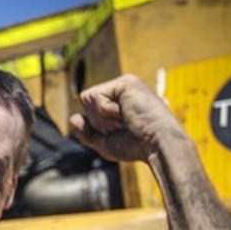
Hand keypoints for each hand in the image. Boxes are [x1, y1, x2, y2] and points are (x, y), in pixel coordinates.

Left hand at [69, 74, 186, 162]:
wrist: (157, 146)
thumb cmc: (137, 147)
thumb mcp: (105, 144)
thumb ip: (87, 133)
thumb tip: (73, 118)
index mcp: (118, 103)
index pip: (88, 108)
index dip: (95, 125)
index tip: (119, 132)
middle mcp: (120, 91)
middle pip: (85, 102)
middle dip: (97, 122)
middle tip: (123, 126)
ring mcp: (123, 85)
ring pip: (87, 99)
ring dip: (102, 118)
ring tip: (125, 121)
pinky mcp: (125, 82)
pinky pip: (95, 96)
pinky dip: (105, 112)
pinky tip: (125, 114)